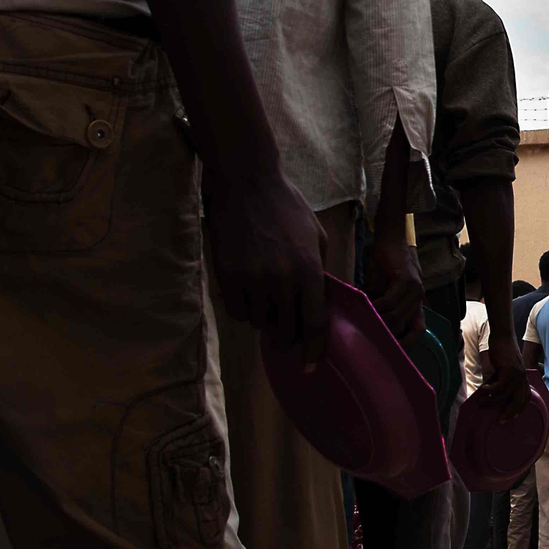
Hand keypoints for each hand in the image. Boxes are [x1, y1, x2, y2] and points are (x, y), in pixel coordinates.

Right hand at [203, 163, 328, 367]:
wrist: (247, 183)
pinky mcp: (227, 275)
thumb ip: (319, 273)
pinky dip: (242, 308)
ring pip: (258, 322)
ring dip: (262, 317)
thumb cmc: (287, 208)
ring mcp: (252, 279)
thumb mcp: (316, 237)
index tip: (309, 365)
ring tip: (264, 295)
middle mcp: (282, 279)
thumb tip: (321, 306)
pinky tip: (246, 290)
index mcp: (309, 270)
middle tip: (283, 330)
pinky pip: (236, 311)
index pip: (314, 323)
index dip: (313, 350)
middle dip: (285, 335)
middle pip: (285, 330)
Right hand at [365, 233, 422, 339]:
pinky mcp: (406, 280)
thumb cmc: (383, 265)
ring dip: (378, 320)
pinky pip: (389, 302)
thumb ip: (378, 306)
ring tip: (363, 322)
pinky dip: (376, 307)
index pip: (418, 330)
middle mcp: (418, 298)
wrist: (390, 239)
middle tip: (366, 335)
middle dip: (383, 332)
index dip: (405, 342)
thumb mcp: (382, 289)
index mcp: (415, 303)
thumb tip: (366, 324)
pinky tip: (366, 307)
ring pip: (395, 316)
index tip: (388, 347)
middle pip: (401, 326)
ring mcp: (415, 290)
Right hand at [480, 331, 528, 417]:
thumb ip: (499, 382)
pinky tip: (483, 390)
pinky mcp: (509, 370)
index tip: (509, 417)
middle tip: (500, 420)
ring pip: (505, 394)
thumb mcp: (502, 370)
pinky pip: (499, 386)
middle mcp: (523, 378)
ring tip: (481, 401)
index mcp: (523, 379)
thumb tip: (490, 395)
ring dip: (492, 401)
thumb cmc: (501, 353)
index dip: (518, 409)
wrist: (502, 336)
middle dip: (510, 413)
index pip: (526, 398)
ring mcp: (517, 374)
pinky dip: (490, 390)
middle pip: (520, 401)